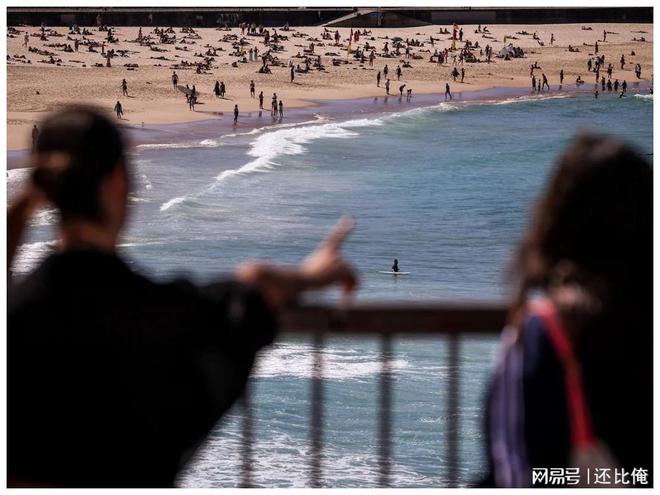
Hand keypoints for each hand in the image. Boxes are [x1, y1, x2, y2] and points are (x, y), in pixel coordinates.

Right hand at [235, 217, 358, 308]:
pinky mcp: (344, 268)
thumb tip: (247, 278)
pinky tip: (345, 299)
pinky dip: (352, 290)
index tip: (350, 221)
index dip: (343, 229)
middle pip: (347, 268)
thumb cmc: (292, 281)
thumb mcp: (288, 281)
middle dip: (346, 282)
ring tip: (343, 298)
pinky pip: (356, 280)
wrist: (298, 280)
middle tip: (344, 296)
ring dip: (349, 288)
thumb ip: (272, 280)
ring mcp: (340, 260)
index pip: (336, 238)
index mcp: (324, 252)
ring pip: (352, 276)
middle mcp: (334, 254)